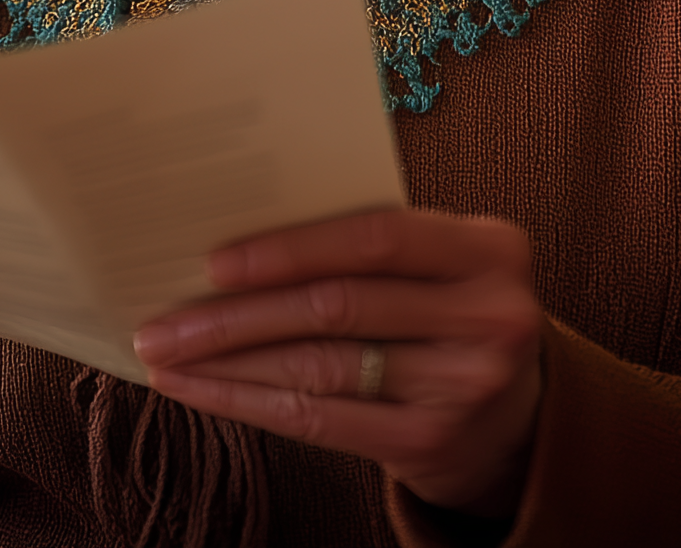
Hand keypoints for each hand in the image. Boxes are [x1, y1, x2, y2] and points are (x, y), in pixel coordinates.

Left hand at [131, 208, 541, 516]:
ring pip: (320, 368)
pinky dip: (251, 404)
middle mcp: (488, 317)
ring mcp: (462, 387)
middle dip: (238, 314)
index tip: (215, 262)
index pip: (377, 237)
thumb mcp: (442, 259)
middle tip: (164, 319)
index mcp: (490, 249)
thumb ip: (371, 240)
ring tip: (168, 355)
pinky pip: (321, 421)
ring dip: (230, 362)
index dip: (292, 248)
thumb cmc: (449, 308)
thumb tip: (238, 239)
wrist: (517, 411)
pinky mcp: (430, 443)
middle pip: (338, 308)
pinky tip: (204, 392)